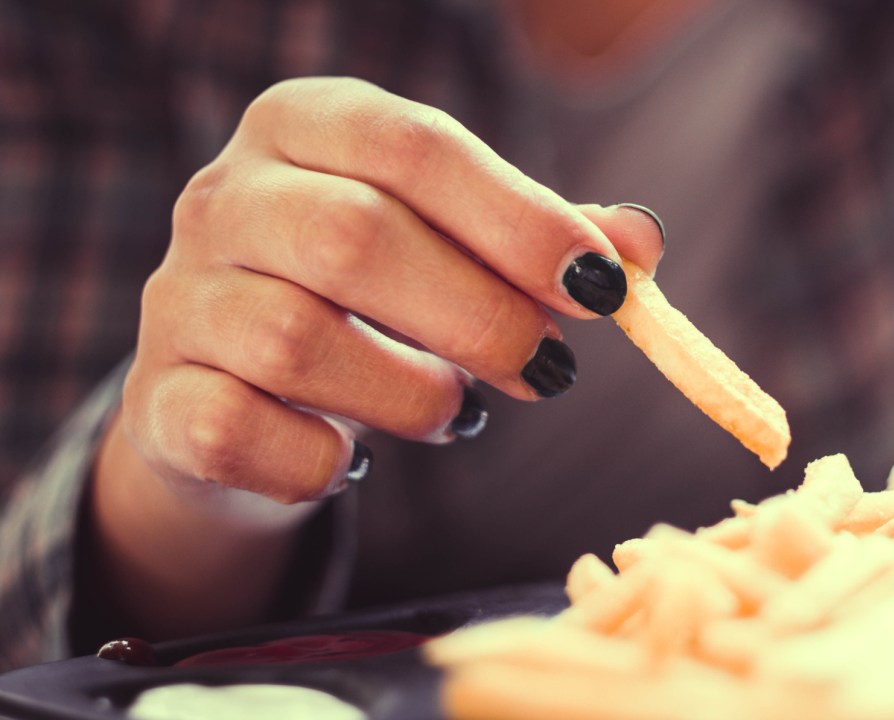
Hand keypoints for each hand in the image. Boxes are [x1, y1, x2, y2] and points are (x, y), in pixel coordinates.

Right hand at [119, 76, 663, 507]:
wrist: (235, 389)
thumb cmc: (367, 300)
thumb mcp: (450, 244)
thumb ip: (537, 240)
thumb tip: (641, 243)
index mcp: (304, 126)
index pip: (413, 146)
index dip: (518, 218)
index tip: (602, 288)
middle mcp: (223, 197)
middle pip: (353, 238)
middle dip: (479, 315)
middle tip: (549, 370)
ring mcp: (177, 299)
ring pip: (297, 341)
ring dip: (412, 395)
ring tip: (458, 414)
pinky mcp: (159, 402)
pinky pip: (240, 434)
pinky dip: (320, 461)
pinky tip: (354, 459)